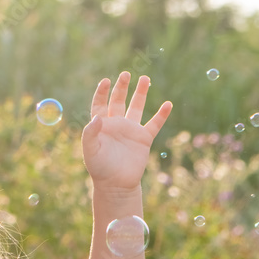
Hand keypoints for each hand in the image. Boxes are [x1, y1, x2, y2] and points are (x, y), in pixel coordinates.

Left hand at [82, 71, 172, 190]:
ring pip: (137, 107)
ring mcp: (131, 130)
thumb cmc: (99, 168)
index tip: (105, 81)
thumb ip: (90, 134)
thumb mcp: (90, 151)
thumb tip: (96, 118)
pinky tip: (168, 104)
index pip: (100, 104)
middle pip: (118, 101)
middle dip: (122, 87)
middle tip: (126, 73)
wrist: (116, 184)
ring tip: (145, 78)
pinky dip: (162, 115)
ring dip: (141, 93)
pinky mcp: (144, 138)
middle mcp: (116, 124)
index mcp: (101, 126)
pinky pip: (154, 124)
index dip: (102, 92)